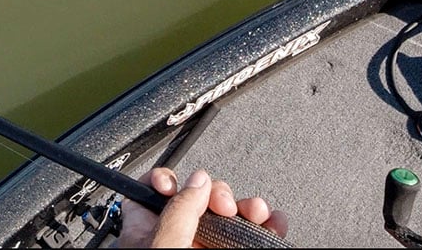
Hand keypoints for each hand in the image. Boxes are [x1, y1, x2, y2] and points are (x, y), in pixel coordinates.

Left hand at [116, 167, 288, 247]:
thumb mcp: (161, 246)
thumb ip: (178, 213)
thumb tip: (199, 181)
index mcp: (147, 233)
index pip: (150, 191)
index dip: (166, 178)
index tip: (180, 180)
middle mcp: (175, 239)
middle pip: (199, 198)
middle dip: (220, 191)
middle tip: (226, 203)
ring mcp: (204, 248)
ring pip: (230, 218)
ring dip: (249, 207)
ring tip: (258, 210)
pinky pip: (250, 238)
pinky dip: (267, 228)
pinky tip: (275, 224)